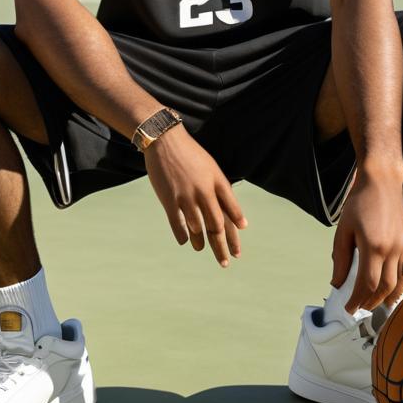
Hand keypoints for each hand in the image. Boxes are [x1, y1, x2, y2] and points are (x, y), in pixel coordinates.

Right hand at [143, 124, 247, 266]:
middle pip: (217, 225)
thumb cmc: (190, 155)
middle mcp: (205, 190)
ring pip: (198, 228)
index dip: (235, 233)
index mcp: (217, 181)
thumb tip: (235, 215)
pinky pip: (178, 224)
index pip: (232, 212)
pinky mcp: (169, 198)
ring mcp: (186, 195)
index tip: (237, 250)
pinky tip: (186, 242)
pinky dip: (184, 236)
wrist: (165, 140)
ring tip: (201, 249)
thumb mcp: (212, 168)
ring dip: (201, 242)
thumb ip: (223, 191)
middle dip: (222, 246)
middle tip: (225, 262)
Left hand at [330, 173, 402, 312]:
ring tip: (373, 305)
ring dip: (386, 299)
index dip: (357, 300)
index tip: (348, 308)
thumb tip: (337, 284)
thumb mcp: (343, 229)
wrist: (382, 183)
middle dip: (370, 302)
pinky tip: (393, 295)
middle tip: (358, 307)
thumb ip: (340, 258)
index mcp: (373, 246)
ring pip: (398, 284)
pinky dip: (402, 288)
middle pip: (383, 288)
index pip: (366, 284)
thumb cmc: (359, 203)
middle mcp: (392, 249)